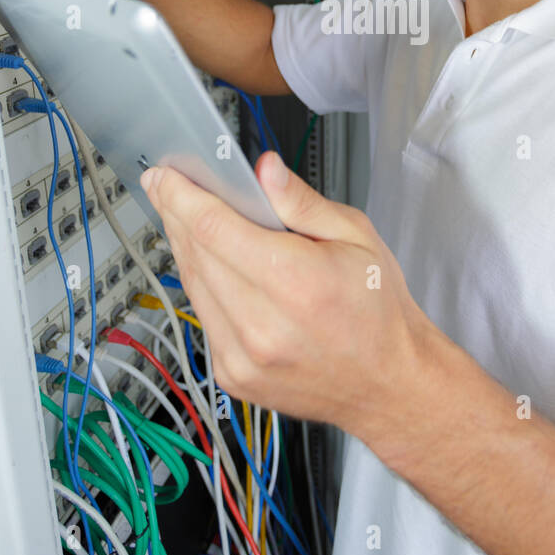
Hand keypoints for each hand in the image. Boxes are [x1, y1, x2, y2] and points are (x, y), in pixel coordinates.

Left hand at [140, 151, 429, 435]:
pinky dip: (202, 287)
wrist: (389, 383)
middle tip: (169, 189)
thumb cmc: (378, 312)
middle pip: (196, 254)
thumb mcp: (356, 236)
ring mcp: (243, 357)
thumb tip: (264, 171)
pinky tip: (214, 267)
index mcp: (296, 282)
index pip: (215, 229)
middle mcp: (263, 325)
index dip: (182, 197)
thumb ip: (302, 202)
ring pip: (193, 286)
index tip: (165, 176)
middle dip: (177, 215)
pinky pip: (203, 318)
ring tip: (188, 221)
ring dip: (185, 249)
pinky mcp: (234, 376)